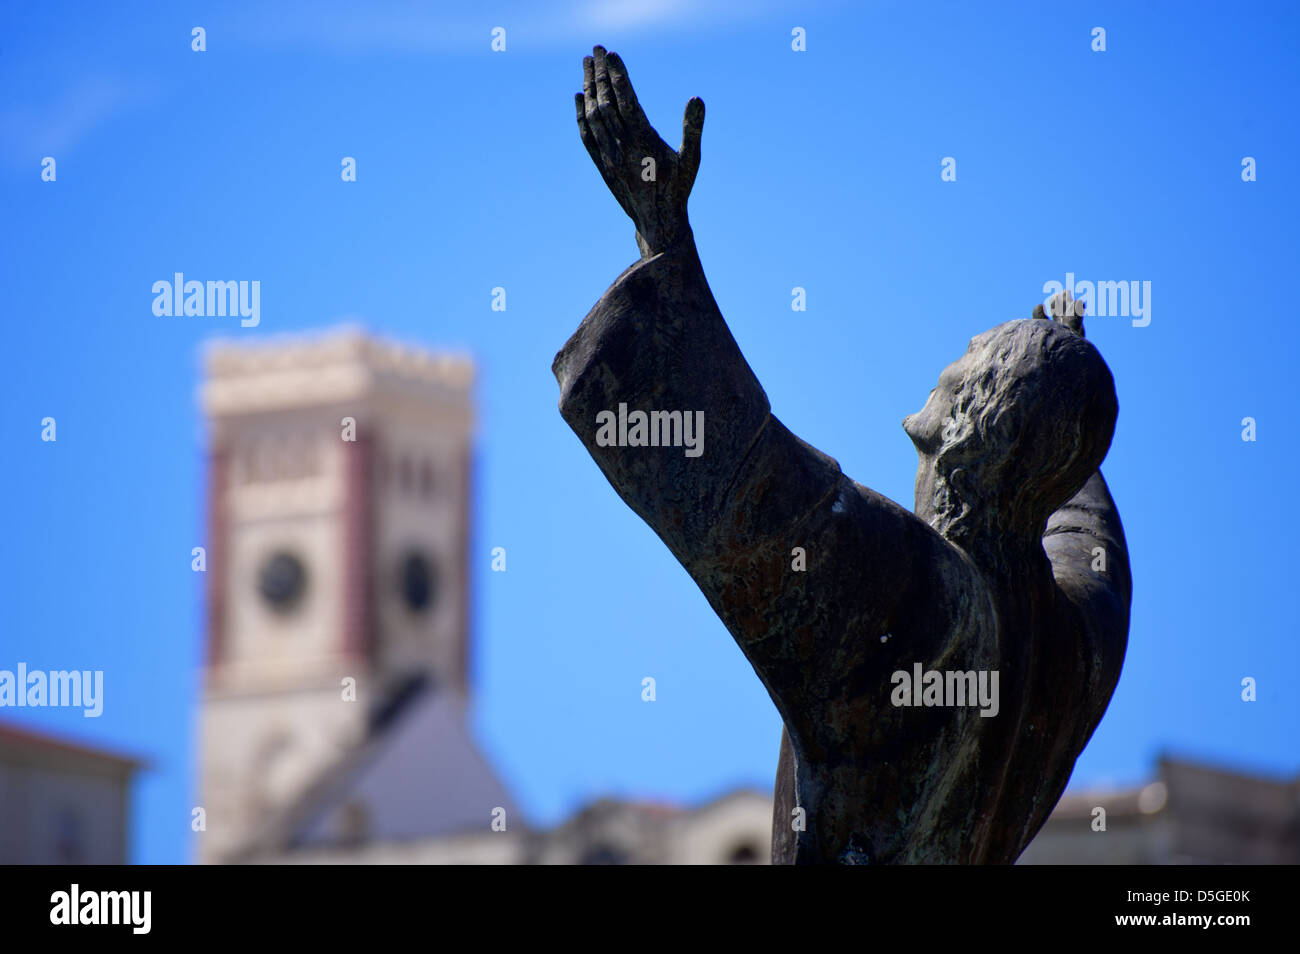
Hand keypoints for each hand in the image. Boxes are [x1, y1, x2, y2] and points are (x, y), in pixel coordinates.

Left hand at [575, 45, 704, 257]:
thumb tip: (696, 99)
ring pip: (593, 116)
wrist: (658, 222)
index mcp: (644, 141)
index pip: (626, 100)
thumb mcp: (692, 159)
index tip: (610, 54)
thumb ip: (692, 128)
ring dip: (588, 88)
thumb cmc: (678, 189)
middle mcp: (622, 147)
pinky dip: (581, 115)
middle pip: (605, 102)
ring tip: (586, 64)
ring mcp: (609, 156)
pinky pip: (587, 136)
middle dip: (598, 73)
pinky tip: (579, 98)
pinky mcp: (602, 165)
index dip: (616, 75)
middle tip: (595, 49)